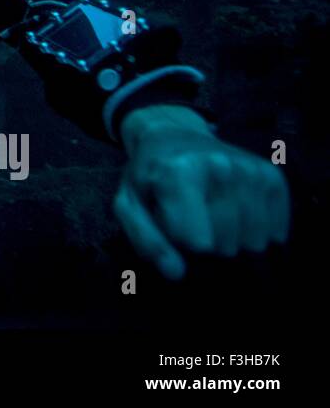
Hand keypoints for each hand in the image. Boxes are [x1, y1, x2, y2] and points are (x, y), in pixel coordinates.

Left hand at [114, 105, 288, 279]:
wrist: (173, 135)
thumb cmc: (150, 175)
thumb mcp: (130, 204)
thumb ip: (146, 239)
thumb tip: (176, 272)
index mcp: (179, 171)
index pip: (196, 243)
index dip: (180, 242)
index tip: (171, 224)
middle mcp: (220, 166)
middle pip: (226, 245)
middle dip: (207, 243)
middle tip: (192, 217)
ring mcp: (250, 170)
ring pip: (254, 242)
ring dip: (233, 240)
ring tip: (213, 215)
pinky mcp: (271, 176)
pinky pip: (276, 231)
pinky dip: (258, 233)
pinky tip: (237, 215)